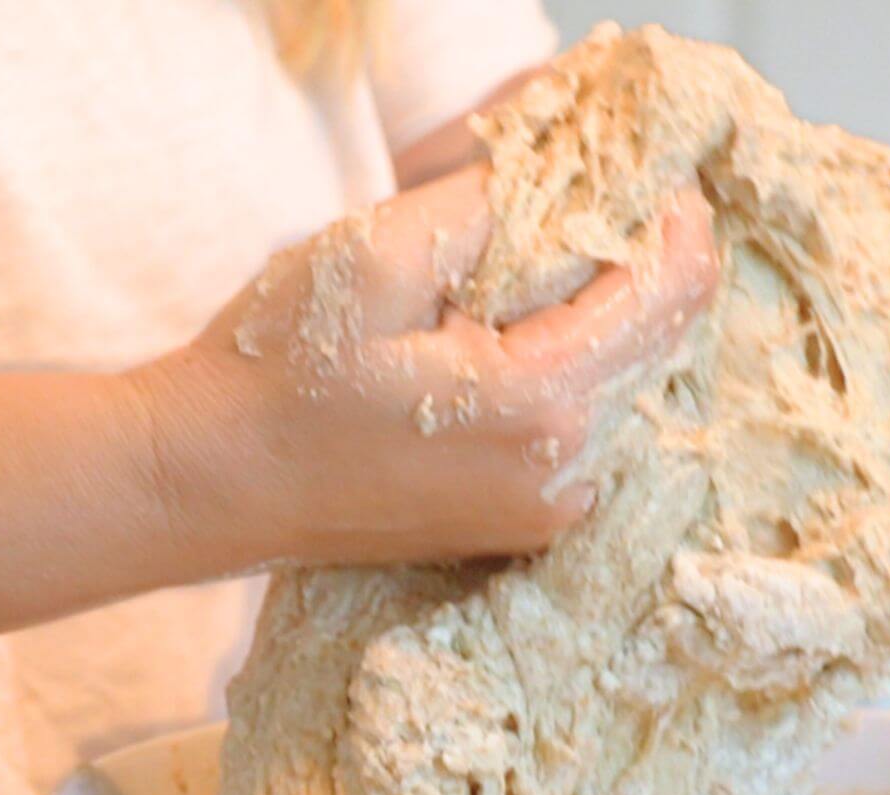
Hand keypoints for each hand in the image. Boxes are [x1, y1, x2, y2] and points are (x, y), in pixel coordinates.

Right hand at [142, 166, 716, 566]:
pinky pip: (598, 429)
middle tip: (581, 210)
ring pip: (636, 385)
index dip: (671, 216)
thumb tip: (578, 179)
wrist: (217, 482)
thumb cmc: (279, 370)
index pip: (672, 291)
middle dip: (637, 263)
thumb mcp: (376, 255)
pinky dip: (583, 372)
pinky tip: (518, 346)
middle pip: (664, 339)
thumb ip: (492, 209)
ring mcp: (556, 508)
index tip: (644, 175)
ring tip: (537, 276)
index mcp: (545, 400)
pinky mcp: (532, 522)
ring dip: (608, 319)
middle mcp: (572, 469)